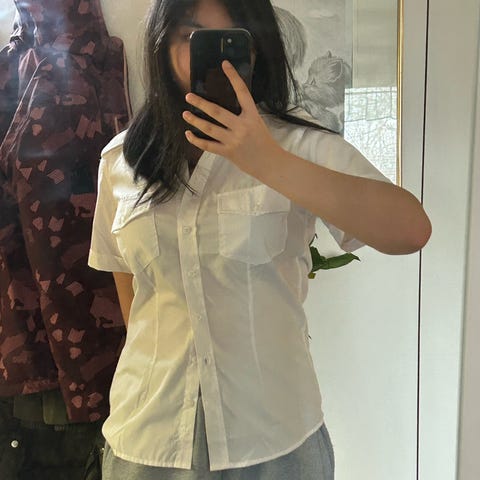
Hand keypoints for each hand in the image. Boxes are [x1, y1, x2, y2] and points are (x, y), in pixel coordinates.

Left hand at [182, 60, 280, 174]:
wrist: (269, 163)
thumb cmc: (264, 142)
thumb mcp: (257, 123)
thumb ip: (243, 115)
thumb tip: (224, 107)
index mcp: (252, 116)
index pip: (242, 92)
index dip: (233, 77)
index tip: (224, 64)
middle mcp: (242, 126)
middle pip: (217, 112)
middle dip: (201, 103)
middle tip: (188, 96)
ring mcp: (234, 140)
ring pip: (209, 128)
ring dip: (195, 120)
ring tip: (185, 114)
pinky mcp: (228, 152)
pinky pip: (208, 146)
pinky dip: (196, 140)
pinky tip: (188, 134)